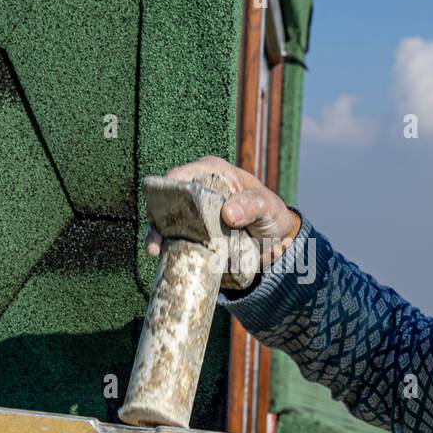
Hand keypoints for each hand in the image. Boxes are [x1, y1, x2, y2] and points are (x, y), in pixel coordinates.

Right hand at [143, 156, 300, 268]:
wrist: (277, 240)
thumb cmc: (271, 213)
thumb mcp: (267, 206)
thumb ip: (252, 206)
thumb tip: (228, 213)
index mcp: (213, 173)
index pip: (182, 175)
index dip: (168, 189)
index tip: (161, 206)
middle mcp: (197, 191)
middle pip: (167, 199)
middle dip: (157, 216)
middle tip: (155, 235)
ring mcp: (193, 214)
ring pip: (166, 222)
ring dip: (157, 235)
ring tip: (155, 251)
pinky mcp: (193, 234)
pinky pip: (175, 240)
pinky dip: (169, 249)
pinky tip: (163, 258)